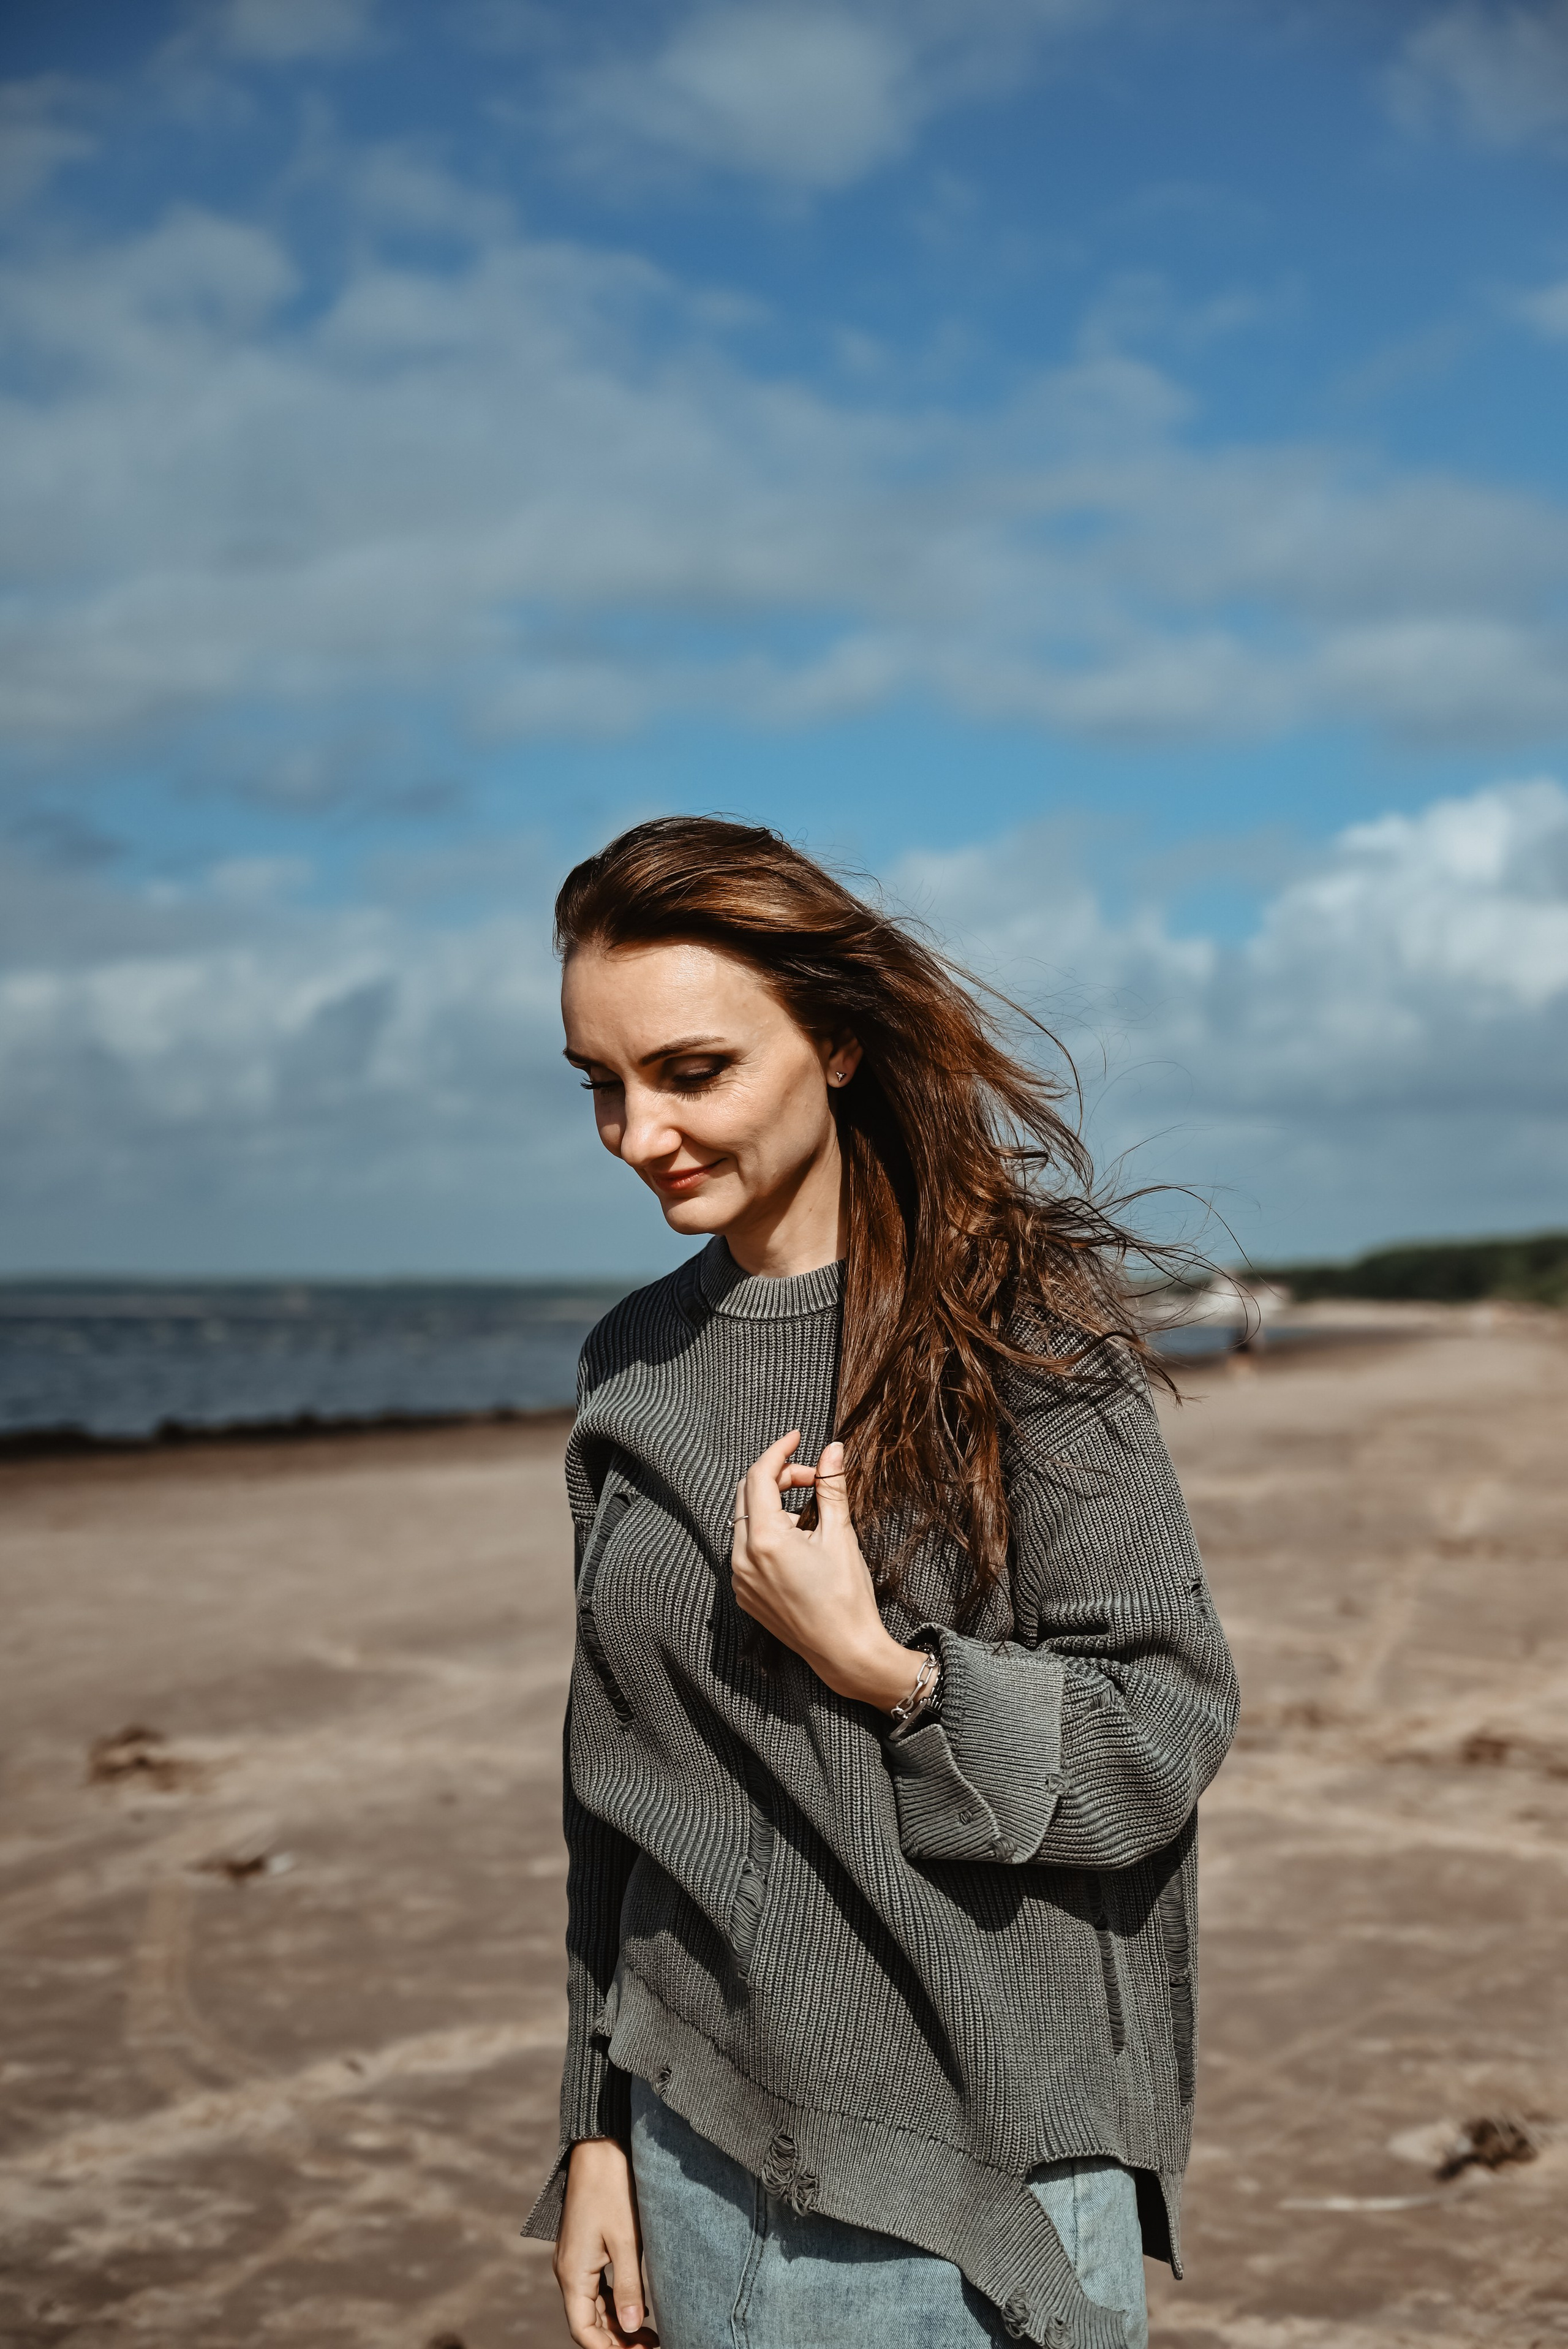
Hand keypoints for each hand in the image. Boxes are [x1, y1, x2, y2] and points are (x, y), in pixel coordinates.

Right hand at [554, 2137, 657, 2346]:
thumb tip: (633, 2328)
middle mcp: (569, 2271)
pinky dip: (615, 2304)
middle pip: (588, 2323)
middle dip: (616, 2342)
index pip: (583, 2330)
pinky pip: (596, 2288)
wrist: (599, 2146)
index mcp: (573, 2273)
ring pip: (593, 2307)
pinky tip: (640, 2309)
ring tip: (650, 2337)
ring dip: (617, 2325)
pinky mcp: (585, 2249)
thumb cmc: (613, 2188)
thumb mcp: (625, 2240)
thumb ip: (629, 2286)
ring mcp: (576, 2260)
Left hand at [731, 1435, 925, 1711]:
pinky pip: (746, 1549)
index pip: (759, 1476)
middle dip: (778, 1476)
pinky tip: (796, 1539)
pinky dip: (766, 1532)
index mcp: (765, 1540)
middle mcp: (743, 1558)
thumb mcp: (840, 1534)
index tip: (798, 1438)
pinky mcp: (744, 1594)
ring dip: (772, 1505)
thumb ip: (832, 1487)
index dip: (779, 1450)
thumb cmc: (846, 1596)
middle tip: (812, 1477)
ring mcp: (740, 1578)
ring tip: (809, 1512)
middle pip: (747, 1494)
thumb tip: (833, 1449)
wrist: (845, 1652)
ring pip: (745, 1521)